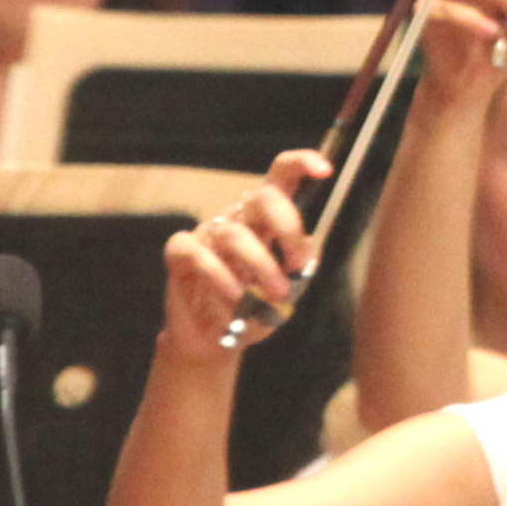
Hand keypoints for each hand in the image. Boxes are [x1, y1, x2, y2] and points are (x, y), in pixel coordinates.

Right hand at [158, 149, 326, 354]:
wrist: (213, 341)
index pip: (281, 176)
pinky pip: (198, 256)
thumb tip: (309, 245)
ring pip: (235, 235)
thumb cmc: (254, 309)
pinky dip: (220, 280)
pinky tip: (233, 303)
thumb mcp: (288, 290)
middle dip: (287, 226)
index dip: (302, 164)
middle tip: (297, 267)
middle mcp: (236, 217)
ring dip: (261, 266)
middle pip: (262, 197)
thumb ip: (301, 267)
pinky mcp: (180, 253)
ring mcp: (207, 232)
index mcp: (264, 218)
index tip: (326, 169)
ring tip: (275, 296)